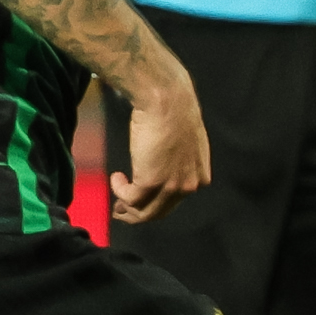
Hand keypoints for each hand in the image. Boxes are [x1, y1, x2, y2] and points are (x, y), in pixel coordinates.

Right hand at [112, 75, 210, 221]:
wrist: (168, 100)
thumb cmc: (174, 112)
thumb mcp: (185, 142)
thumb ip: (179, 160)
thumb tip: (163, 164)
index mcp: (200, 176)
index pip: (176, 201)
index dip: (155, 204)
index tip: (141, 200)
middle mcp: (189, 185)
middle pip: (160, 211)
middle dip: (138, 214)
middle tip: (121, 210)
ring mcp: (171, 186)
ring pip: (145, 211)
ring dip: (126, 208)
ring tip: (115, 202)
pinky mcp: (151, 182)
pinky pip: (131, 198)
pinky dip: (120, 191)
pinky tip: (116, 178)